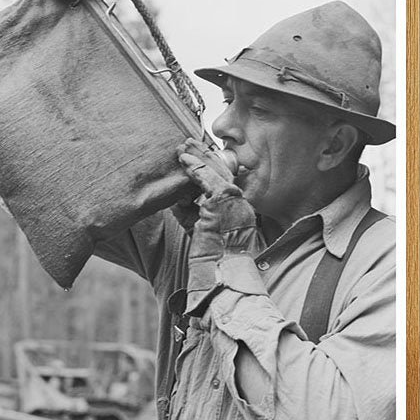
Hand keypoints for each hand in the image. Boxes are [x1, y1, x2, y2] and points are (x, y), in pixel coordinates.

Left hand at [178, 138, 256, 258]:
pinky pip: (207, 178)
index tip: (196, 159)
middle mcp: (241, 204)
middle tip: (189, 145)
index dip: (211, 169)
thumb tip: (178, 199)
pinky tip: (184, 159)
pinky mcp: (223, 200)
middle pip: (223, 172)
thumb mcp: (202, 232)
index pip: (225, 184)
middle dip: (205, 157)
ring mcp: (234, 201)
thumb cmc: (212, 260)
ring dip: (198, 157)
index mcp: (240, 212)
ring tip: (183, 147)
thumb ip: (192, 214)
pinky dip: (194, 167)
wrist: (221, 274)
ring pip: (216, 171)